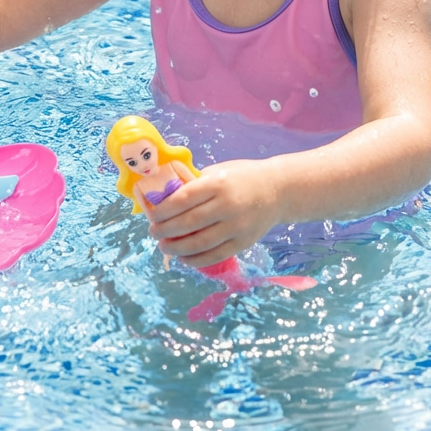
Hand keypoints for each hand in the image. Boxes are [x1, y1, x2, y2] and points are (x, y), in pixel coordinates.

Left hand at [145, 158, 278, 267]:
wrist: (278, 190)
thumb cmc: (242, 177)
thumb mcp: (218, 171)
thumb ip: (195, 184)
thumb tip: (165, 198)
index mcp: (217, 183)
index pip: (182, 199)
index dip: (162, 210)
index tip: (152, 215)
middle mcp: (227, 205)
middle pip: (188, 223)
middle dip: (165, 231)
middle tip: (153, 233)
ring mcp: (236, 226)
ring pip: (199, 243)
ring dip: (176, 248)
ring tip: (164, 247)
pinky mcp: (244, 243)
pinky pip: (215, 256)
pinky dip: (196, 260)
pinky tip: (184, 258)